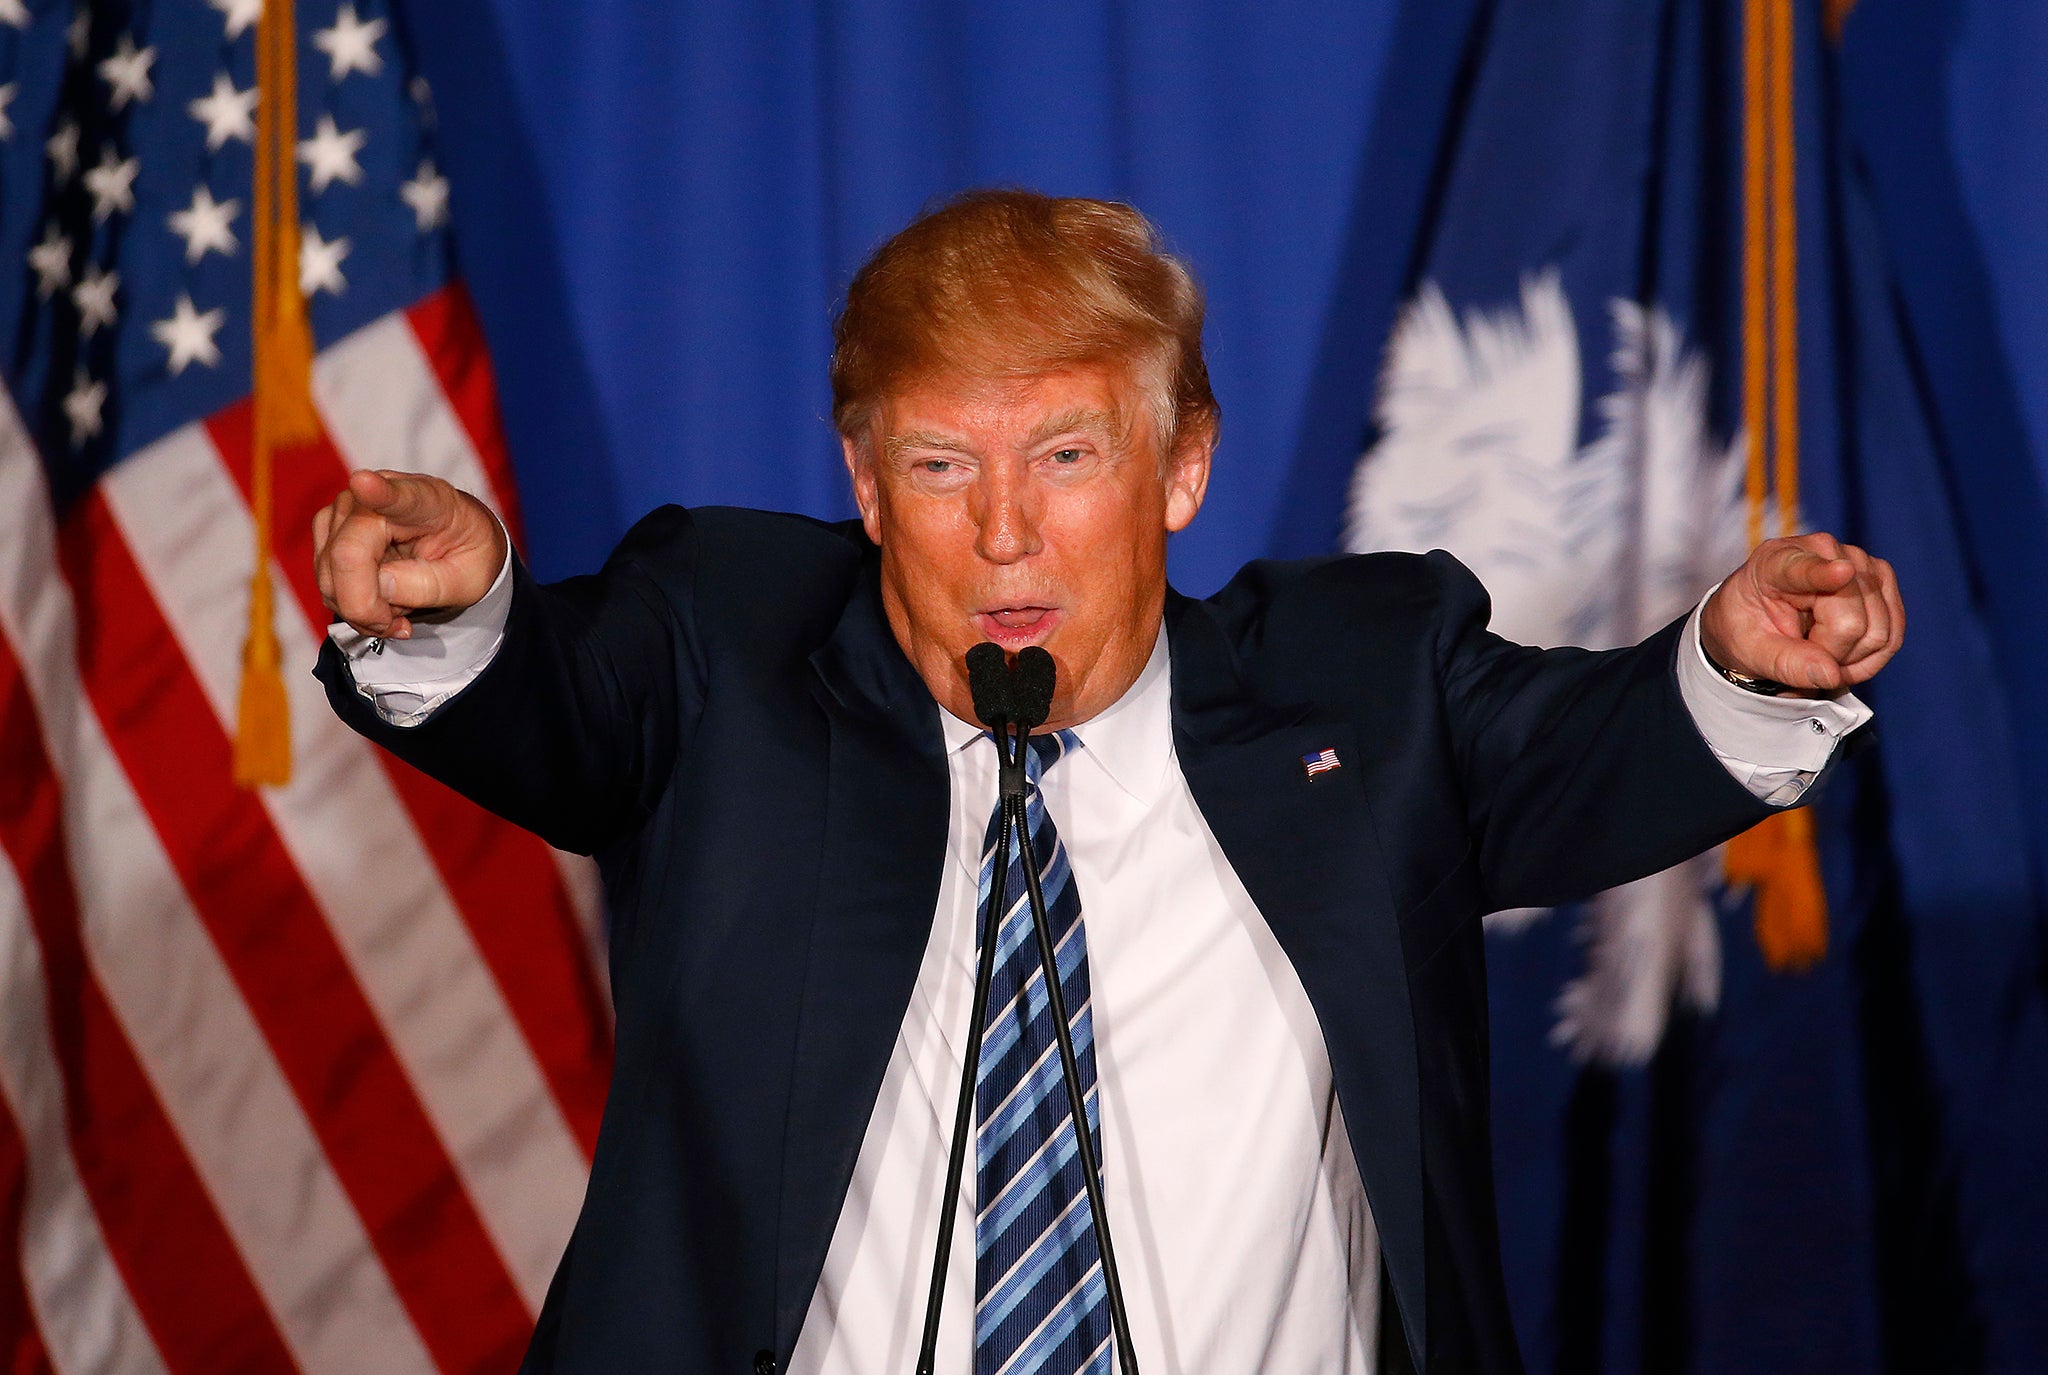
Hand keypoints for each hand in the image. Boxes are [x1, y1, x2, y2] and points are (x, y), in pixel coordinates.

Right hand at [313, 469, 507, 638]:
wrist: (458, 539)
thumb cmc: (467, 554)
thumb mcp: (467, 581)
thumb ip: (427, 585)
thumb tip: (379, 586)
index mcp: (428, 500)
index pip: (399, 496)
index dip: (378, 492)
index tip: (364, 482)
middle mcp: (375, 495)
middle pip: (347, 557)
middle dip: (366, 607)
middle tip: (402, 626)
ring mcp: (345, 510)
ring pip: (329, 576)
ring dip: (361, 608)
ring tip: (399, 608)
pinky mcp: (328, 529)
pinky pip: (326, 580)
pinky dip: (351, 603)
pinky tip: (381, 602)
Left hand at [1700, 532, 1903, 693]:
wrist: (1758, 617)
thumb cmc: (1747, 628)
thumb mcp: (1750, 651)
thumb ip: (1785, 663)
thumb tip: (1831, 675)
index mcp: (1775, 563)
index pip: (1804, 570)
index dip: (1824, 574)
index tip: (1840, 571)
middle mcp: (1824, 552)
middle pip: (1853, 622)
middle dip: (1831, 654)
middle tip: (1803, 655)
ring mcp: (1860, 563)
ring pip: (1879, 632)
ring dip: (1851, 658)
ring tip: (1818, 652)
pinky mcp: (1882, 580)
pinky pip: (1893, 634)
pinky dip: (1870, 657)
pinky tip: (1842, 654)